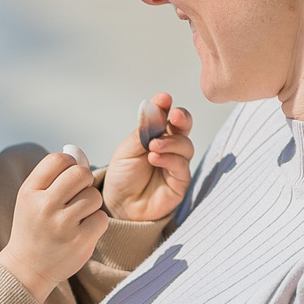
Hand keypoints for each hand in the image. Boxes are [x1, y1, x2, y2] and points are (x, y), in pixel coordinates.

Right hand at [0, 148, 109, 300]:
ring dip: (91, 203)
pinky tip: (82, 230)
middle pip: (80, 174)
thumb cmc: (33, 228)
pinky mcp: (80, 241)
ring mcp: (62, 225)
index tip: (67, 176)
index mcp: (29, 192)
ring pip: (93, 196)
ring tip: (77, 215)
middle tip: (78, 193)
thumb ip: (52, 175)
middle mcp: (44, 206)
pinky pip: (101, 218)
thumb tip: (76, 151)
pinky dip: (96, 222)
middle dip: (84, 181)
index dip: (69, 163)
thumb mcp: (32, 198)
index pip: (58, 160)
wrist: (27, 268)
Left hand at [103, 95, 195, 222]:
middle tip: (174, 115)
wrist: (118, 205)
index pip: (166, 116)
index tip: (164, 98)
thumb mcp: (127, 149)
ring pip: (186, 145)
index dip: (166, 106)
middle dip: (182, 118)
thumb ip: (143, 131)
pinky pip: (182, 167)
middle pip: (184, 127)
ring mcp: (177, 164)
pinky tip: (155, 158)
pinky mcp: (180, 182)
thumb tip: (154, 106)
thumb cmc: (122, 176)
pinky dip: (169, 159)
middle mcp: (170, 147)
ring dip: (171, 142)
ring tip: (153, 146)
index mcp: (156, 135)